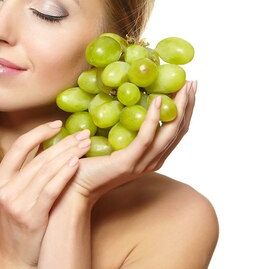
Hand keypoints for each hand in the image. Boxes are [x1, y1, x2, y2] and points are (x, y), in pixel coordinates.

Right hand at [0, 121, 91, 268]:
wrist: (16, 260)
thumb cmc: (19, 226)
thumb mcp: (11, 197)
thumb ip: (21, 175)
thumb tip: (41, 146)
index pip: (19, 146)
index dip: (39, 132)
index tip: (57, 123)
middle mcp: (4, 189)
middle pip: (38, 156)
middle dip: (63, 141)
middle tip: (83, 132)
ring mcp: (16, 203)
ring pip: (46, 169)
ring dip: (69, 153)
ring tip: (86, 144)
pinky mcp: (31, 215)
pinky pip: (51, 188)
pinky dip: (64, 173)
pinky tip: (77, 163)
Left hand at [68, 80, 196, 201]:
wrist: (76, 187)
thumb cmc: (90, 163)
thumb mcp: (112, 142)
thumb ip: (123, 127)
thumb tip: (123, 98)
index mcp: (152, 156)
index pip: (177, 130)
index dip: (186, 109)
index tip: (189, 88)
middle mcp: (153, 160)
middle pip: (179, 129)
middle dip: (188, 104)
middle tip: (192, 82)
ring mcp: (143, 162)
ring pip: (169, 131)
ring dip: (178, 107)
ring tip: (182, 87)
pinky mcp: (129, 161)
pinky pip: (146, 137)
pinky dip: (154, 117)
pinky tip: (158, 100)